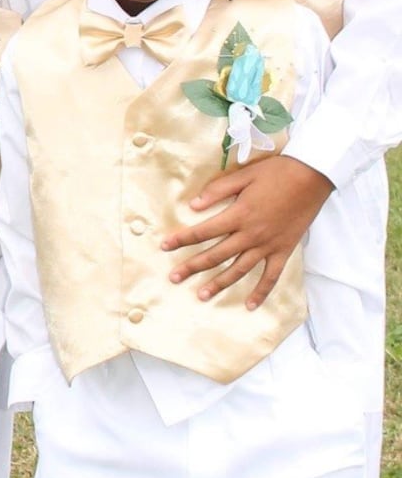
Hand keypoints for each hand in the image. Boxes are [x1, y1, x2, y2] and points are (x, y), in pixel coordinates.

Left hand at [161, 153, 333, 303]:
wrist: (312, 176)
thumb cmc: (276, 172)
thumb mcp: (243, 175)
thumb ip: (217, 190)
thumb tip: (193, 206)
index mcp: (239, 215)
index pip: (203, 231)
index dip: (182, 239)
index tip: (164, 246)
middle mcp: (251, 234)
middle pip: (216, 255)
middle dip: (192, 267)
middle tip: (174, 278)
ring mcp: (268, 245)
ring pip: (239, 270)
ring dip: (219, 283)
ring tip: (201, 295)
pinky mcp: (284, 250)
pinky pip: (271, 276)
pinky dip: (261, 292)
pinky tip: (250, 305)